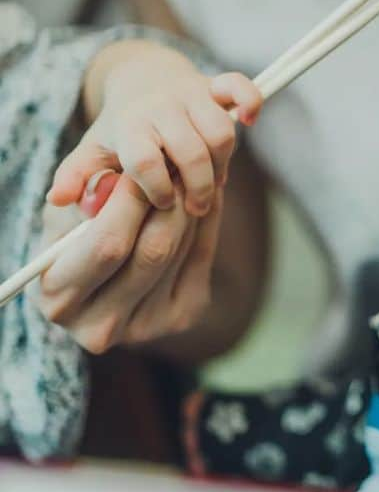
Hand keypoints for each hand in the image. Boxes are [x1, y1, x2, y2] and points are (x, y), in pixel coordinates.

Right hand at [36, 174, 225, 353]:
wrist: (106, 282)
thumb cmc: (75, 238)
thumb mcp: (66, 215)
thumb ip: (82, 198)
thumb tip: (110, 181)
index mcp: (58, 299)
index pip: (106, 244)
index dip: (128, 202)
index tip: (140, 168)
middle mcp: (100, 325)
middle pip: (152, 251)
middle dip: (166, 200)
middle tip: (175, 165)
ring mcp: (146, 326)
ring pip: (180, 250)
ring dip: (187, 206)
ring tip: (186, 174)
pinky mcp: (183, 316)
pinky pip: (202, 257)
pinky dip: (206, 221)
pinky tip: (203, 196)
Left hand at [47, 40, 262, 215]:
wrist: (141, 78)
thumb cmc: (121, 127)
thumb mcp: (92, 150)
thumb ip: (76, 176)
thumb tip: (59, 200)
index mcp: (130, 125)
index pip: (146, 160)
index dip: (158, 189)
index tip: (163, 203)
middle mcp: (161, 107)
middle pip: (192, 152)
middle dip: (199, 187)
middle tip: (196, 207)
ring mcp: (191, 94)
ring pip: (221, 132)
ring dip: (223, 163)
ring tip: (214, 180)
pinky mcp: (215, 84)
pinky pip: (241, 87)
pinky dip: (251, 102)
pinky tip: (249, 122)